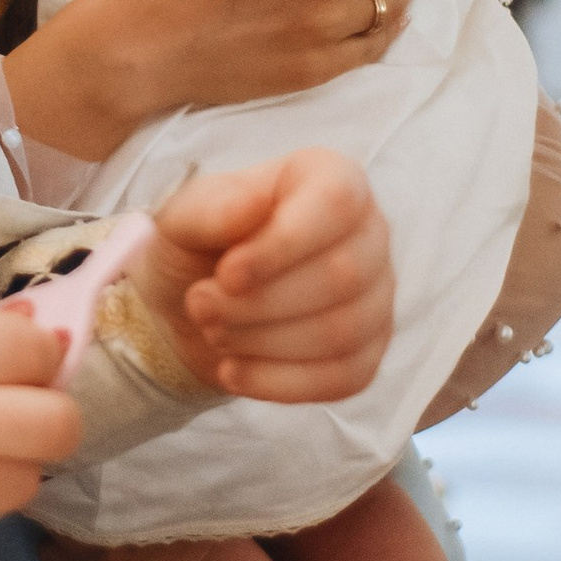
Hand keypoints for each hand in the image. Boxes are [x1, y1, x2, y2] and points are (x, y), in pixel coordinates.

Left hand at [139, 150, 394, 402]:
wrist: (193, 307)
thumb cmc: (198, 245)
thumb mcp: (184, 217)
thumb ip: (211, 209)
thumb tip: (248, 207)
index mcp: (331, 178)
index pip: (336, 204)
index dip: (284, 244)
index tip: (228, 274)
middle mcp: (369, 232)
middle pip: (342, 275)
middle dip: (259, 303)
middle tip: (200, 305)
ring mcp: (376, 296)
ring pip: (343, 331)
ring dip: (263, 342)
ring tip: (213, 332)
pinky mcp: (368, 353)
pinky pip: (343, 377)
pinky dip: (278, 382)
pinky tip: (232, 371)